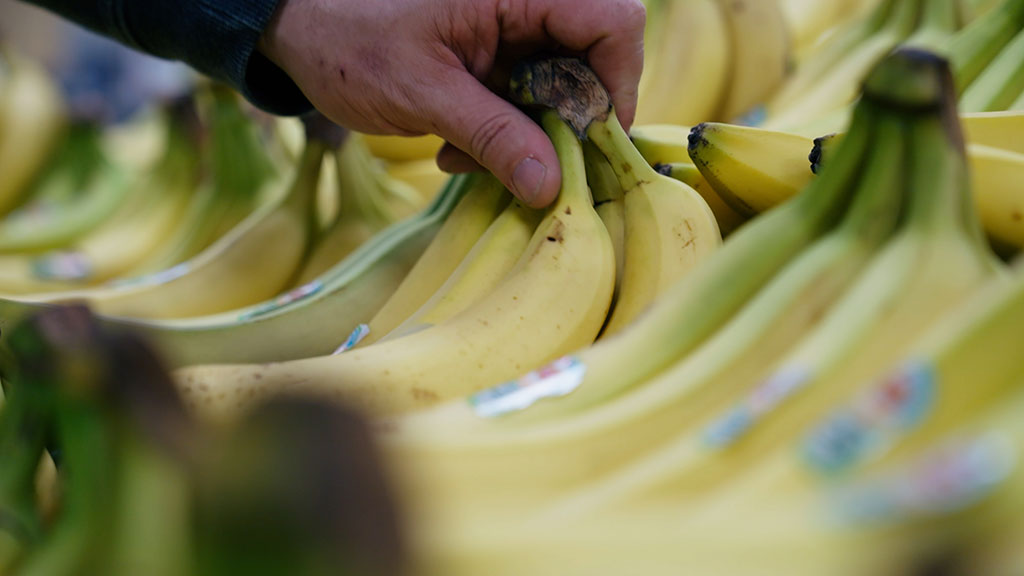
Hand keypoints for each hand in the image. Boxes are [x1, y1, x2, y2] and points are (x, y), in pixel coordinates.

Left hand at [259, 0, 645, 207]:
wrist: (299, 34)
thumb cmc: (350, 44)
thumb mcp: (424, 94)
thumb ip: (492, 136)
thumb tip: (552, 185)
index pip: (612, 22)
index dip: (618, 83)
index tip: (594, 140)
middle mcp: (523, 3)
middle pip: (594, 60)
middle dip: (563, 122)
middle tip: (527, 164)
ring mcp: (511, 30)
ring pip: (561, 87)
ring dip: (526, 135)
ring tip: (466, 155)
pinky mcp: (496, 54)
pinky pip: (527, 98)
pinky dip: (503, 132)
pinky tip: (456, 146)